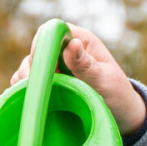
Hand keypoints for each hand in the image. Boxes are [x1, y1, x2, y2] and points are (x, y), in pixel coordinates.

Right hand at [8, 24, 146, 135]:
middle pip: (37, 49)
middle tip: (38, 87)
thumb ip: (87, 65)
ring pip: (29, 65)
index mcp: (81, 41)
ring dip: (27, 80)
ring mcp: (56, 67)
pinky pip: (30, 82)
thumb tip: (72, 44)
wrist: (121, 114)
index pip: (52, 31)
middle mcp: (66, 51)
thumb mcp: (105, 80)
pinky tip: (30, 102)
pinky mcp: (51, 82)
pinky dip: (25, 90)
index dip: (43, 45)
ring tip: (35, 97)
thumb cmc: (117, 94)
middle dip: (33, 67)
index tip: (43, 67)